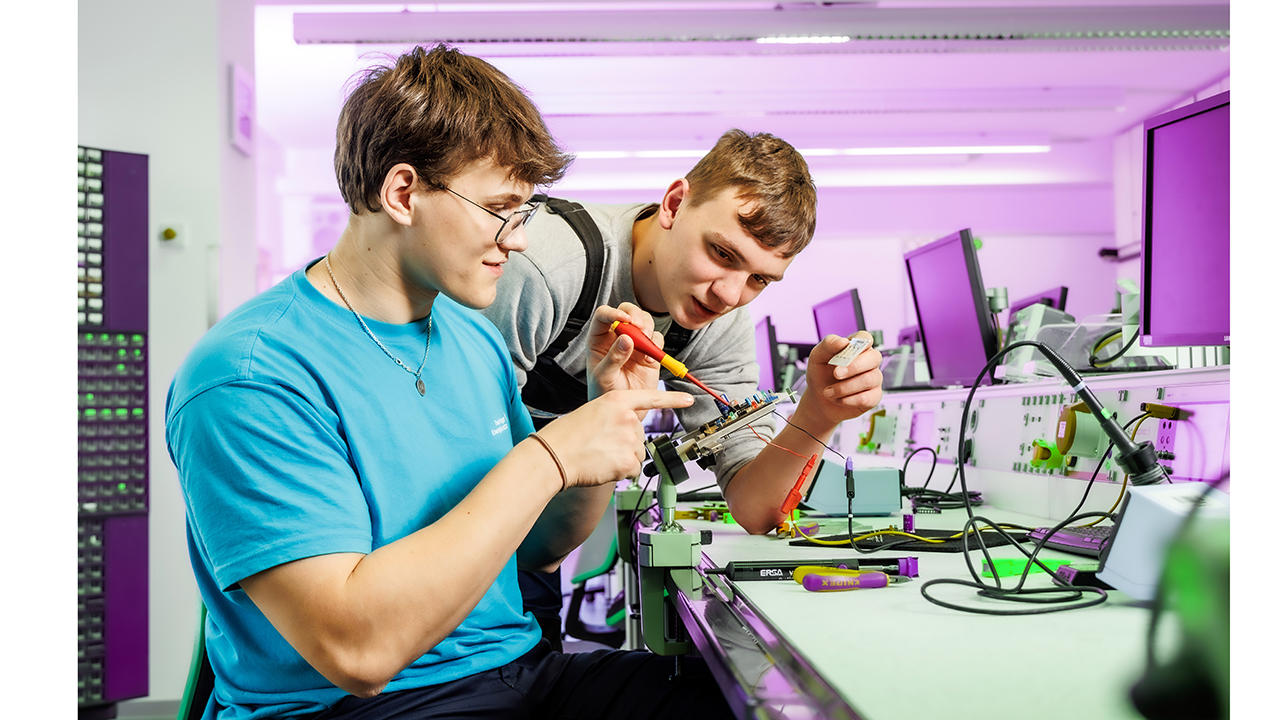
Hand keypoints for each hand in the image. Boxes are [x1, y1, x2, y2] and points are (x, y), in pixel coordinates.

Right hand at [536, 389, 694, 487]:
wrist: (554, 456)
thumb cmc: (565, 436)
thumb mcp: (591, 413)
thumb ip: (613, 417)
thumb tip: (623, 431)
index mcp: (616, 401)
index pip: (651, 398)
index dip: (672, 400)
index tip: (688, 400)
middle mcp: (628, 418)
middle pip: (640, 435)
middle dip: (625, 443)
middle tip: (601, 446)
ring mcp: (630, 439)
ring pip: (637, 453)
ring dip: (622, 458)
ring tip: (599, 455)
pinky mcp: (629, 460)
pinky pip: (633, 470)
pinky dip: (620, 472)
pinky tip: (603, 466)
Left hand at [585, 304, 662, 410]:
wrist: (621, 411)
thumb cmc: (604, 393)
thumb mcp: (603, 377)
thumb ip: (613, 358)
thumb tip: (626, 339)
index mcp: (598, 338)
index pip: (603, 315)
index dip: (613, 313)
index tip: (624, 320)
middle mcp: (616, 336)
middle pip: (627, 312)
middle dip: (636, 315)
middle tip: (640, 327)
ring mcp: (634, 343)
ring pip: (644, 321)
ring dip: (648, 327)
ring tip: (646, 343)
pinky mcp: (649, 352)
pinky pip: (657, 339)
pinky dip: (657, 345)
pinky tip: (650, 359)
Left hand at [797, 332, 883, 427]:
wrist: (819, 400)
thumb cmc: (820, 375)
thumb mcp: (817, 357)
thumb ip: (828, 345)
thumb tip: (843, 341)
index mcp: (856, 348)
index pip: (866, 338)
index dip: (860, 342)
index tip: (846, 348)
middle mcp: (869, 361)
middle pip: (874, 358)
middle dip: (852, 367)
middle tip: (835, 374)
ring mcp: (874, 379)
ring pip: (868, 380)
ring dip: (844, 387)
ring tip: (828, 392)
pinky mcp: (874, 397)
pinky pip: (867, 398)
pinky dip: (848, 400)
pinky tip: (838, 399)